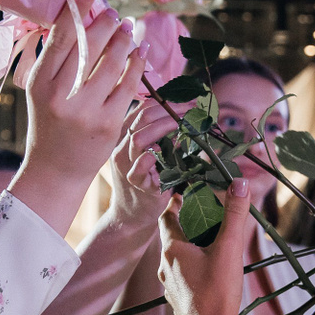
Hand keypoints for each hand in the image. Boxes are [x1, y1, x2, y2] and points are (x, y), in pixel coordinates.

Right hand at [12, 7, 147, 231]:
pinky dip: (138, 65)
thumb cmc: (49, 124)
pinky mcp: (108, 124)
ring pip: (112, 62)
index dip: (77, 7)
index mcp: (39, 82)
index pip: (61, 35)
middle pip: (89, 44)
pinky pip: (128, 86)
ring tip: (128, 28)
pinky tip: (141, 52)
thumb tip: (75, 18)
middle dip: (106, 22)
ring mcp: (85, 110)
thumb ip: (54, 60)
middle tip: (114, 13)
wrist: (55, 171)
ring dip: (124, 40)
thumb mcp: (40, 91)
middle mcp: (60, 95)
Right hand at [102, 104, 177, 229]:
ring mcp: (127, 165)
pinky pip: (140, 167)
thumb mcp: (150, 152)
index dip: (166, 101)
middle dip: (169, 110)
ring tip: (182, 125)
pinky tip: (166, 150)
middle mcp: (122, 147)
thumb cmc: (146, 179)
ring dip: (163, 128)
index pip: (142, 109)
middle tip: (191, 110)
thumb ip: (162, 135)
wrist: (131, 213)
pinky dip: (152, 156)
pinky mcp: (136, 183)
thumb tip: (188, 115)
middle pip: (141, 118)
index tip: (189, 101)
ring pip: (138, 139)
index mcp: (125, 135)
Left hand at [158, 178, 257, 314]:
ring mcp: (170, 285)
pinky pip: (182, 276)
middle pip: (172, 236)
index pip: (167, 217)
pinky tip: (209, 271)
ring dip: (190, 247)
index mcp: (172, 249)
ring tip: (209, 243)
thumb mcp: (229, 249)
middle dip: (188, 224)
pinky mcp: (179, 300)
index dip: (175, 203)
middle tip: (205, 216)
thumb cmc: (218, 293)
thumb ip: (234, 214)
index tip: (185, 195)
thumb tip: (238, 184)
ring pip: (177, 258)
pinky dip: (193, 267)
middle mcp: (165, 266)